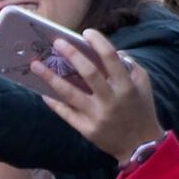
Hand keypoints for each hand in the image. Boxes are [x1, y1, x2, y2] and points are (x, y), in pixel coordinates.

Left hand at [30, 29, 163, 164]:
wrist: (141, 145)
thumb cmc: (141, 109)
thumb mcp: (143, 84)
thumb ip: (130, 65)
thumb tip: (113, 51)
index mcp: (126, 86)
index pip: (110, 58)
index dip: (98, 42)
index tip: (86, 32)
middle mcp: (111, 99)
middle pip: (88, 72)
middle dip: (71, 54)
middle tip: (56, 42)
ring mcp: (97, 115)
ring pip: (70, 94)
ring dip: (51, 78)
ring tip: (35, 65)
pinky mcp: (87, 129)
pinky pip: (67, 114)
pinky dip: (54, 103)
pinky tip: (43, 93)